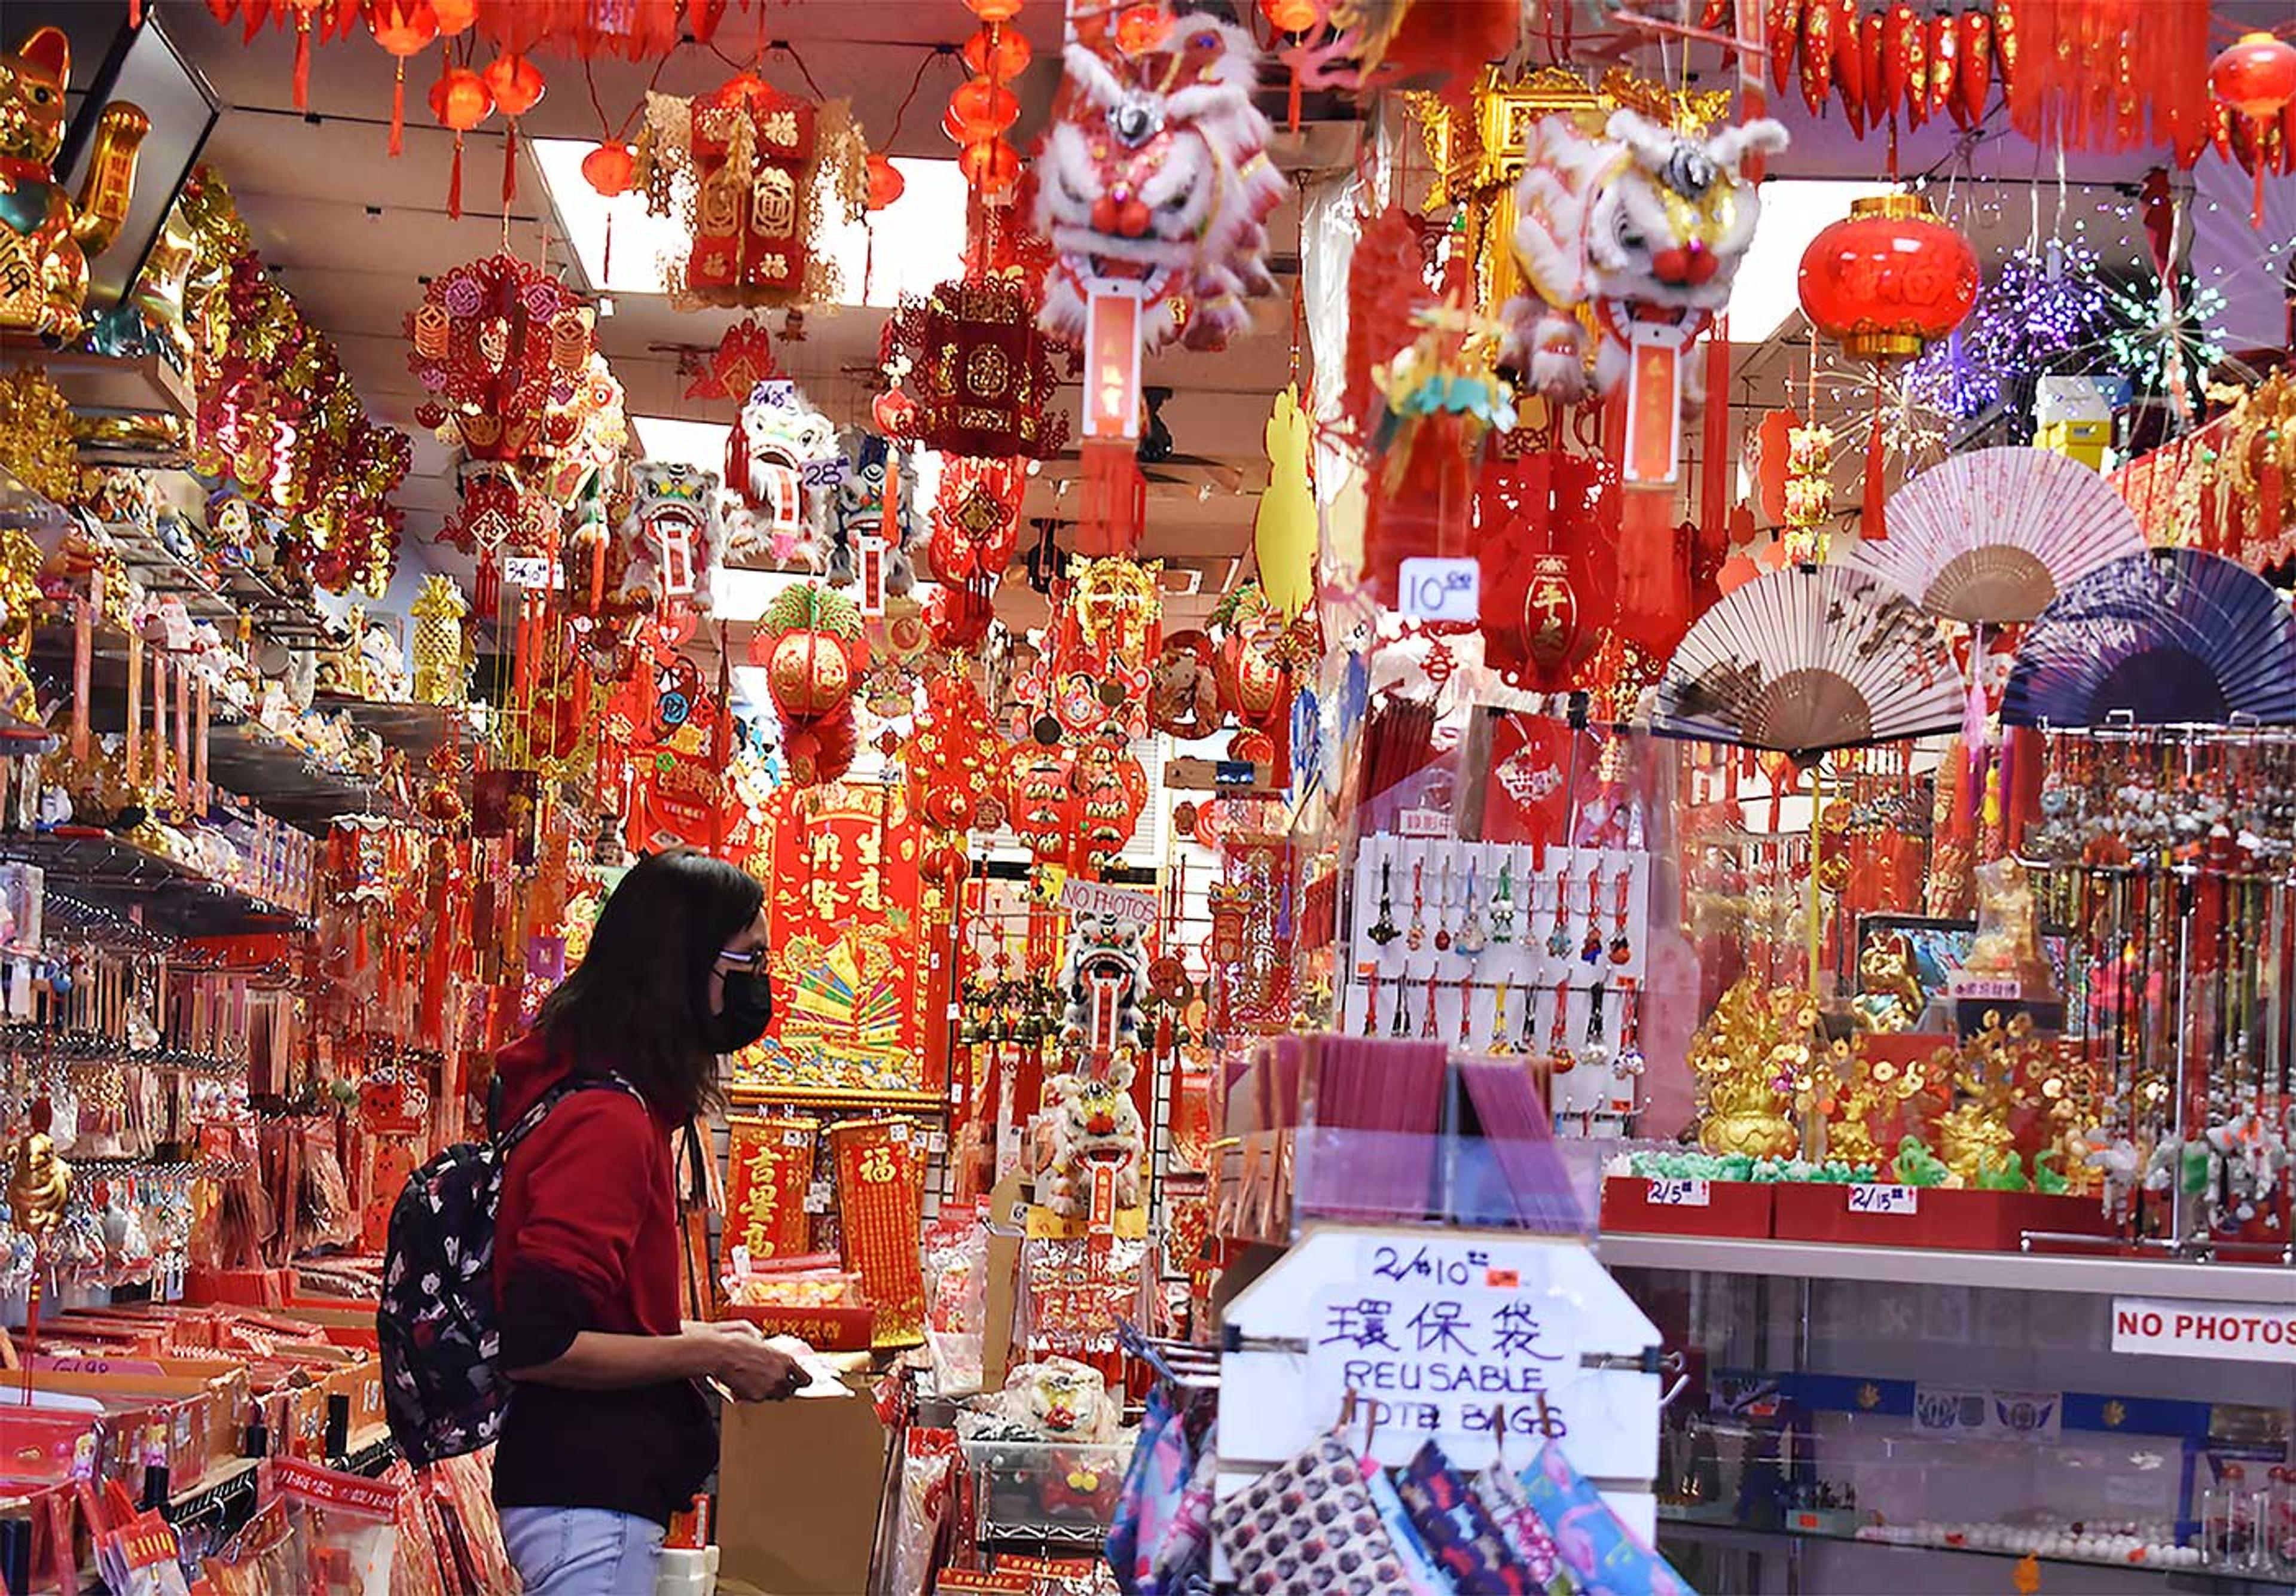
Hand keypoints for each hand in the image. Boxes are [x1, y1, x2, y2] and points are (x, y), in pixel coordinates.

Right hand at [684, 1319, 809, 1401]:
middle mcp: (780, 1376)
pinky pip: (760, 1398)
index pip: (804, 1378)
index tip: (802, 1380)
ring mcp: (768, 1389)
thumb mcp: (757, 1335)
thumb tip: (762, 1342)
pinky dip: (756, 1393)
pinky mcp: (754, 1397)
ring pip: (775, 1396)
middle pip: (790, 1390)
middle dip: (785, 1386)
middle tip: (777, 1381)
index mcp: (785, 1360)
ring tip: (761, 1382)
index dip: (802, 1380)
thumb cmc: (735, 1341)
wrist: (719, 1354)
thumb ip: (766, 1343)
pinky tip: (749, 1384)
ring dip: (771, 1391)